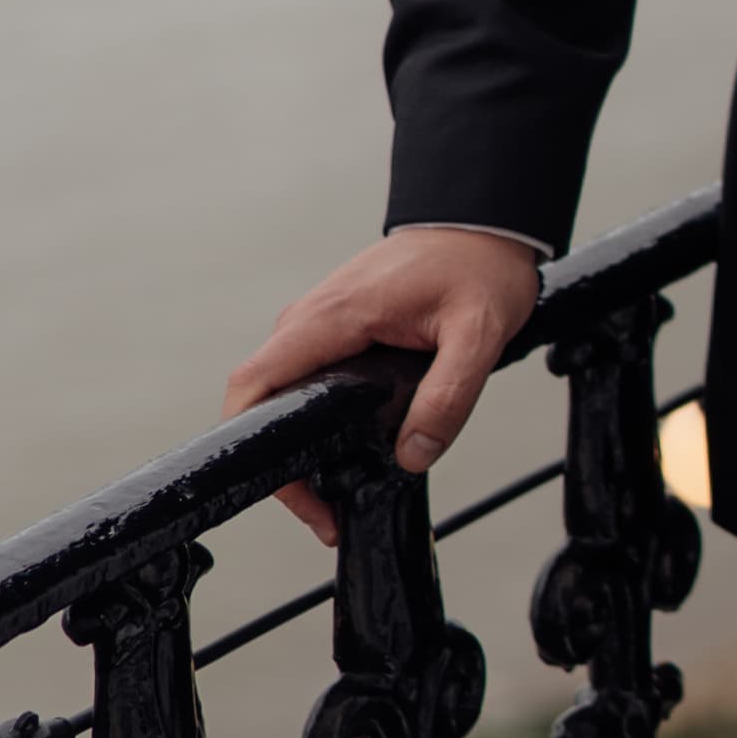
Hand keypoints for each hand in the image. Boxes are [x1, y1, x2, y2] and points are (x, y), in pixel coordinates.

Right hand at [225, 225, 541, 538]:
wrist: (481, 224)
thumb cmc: (478, 266)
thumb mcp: (478, 334)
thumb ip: (448, 397)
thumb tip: (412, 455)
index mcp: (332, 317)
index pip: (255, 384)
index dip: (255, 444)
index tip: (294, 490)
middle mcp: (310, 318)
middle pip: (261, 400)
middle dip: (282, 463)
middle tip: (327, 513)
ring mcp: (318, 322)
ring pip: (281, 392)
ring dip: (299, 445)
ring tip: (338, 493)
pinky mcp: (332, 327)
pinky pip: (304, 378)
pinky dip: (314, 418)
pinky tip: (349, 449)